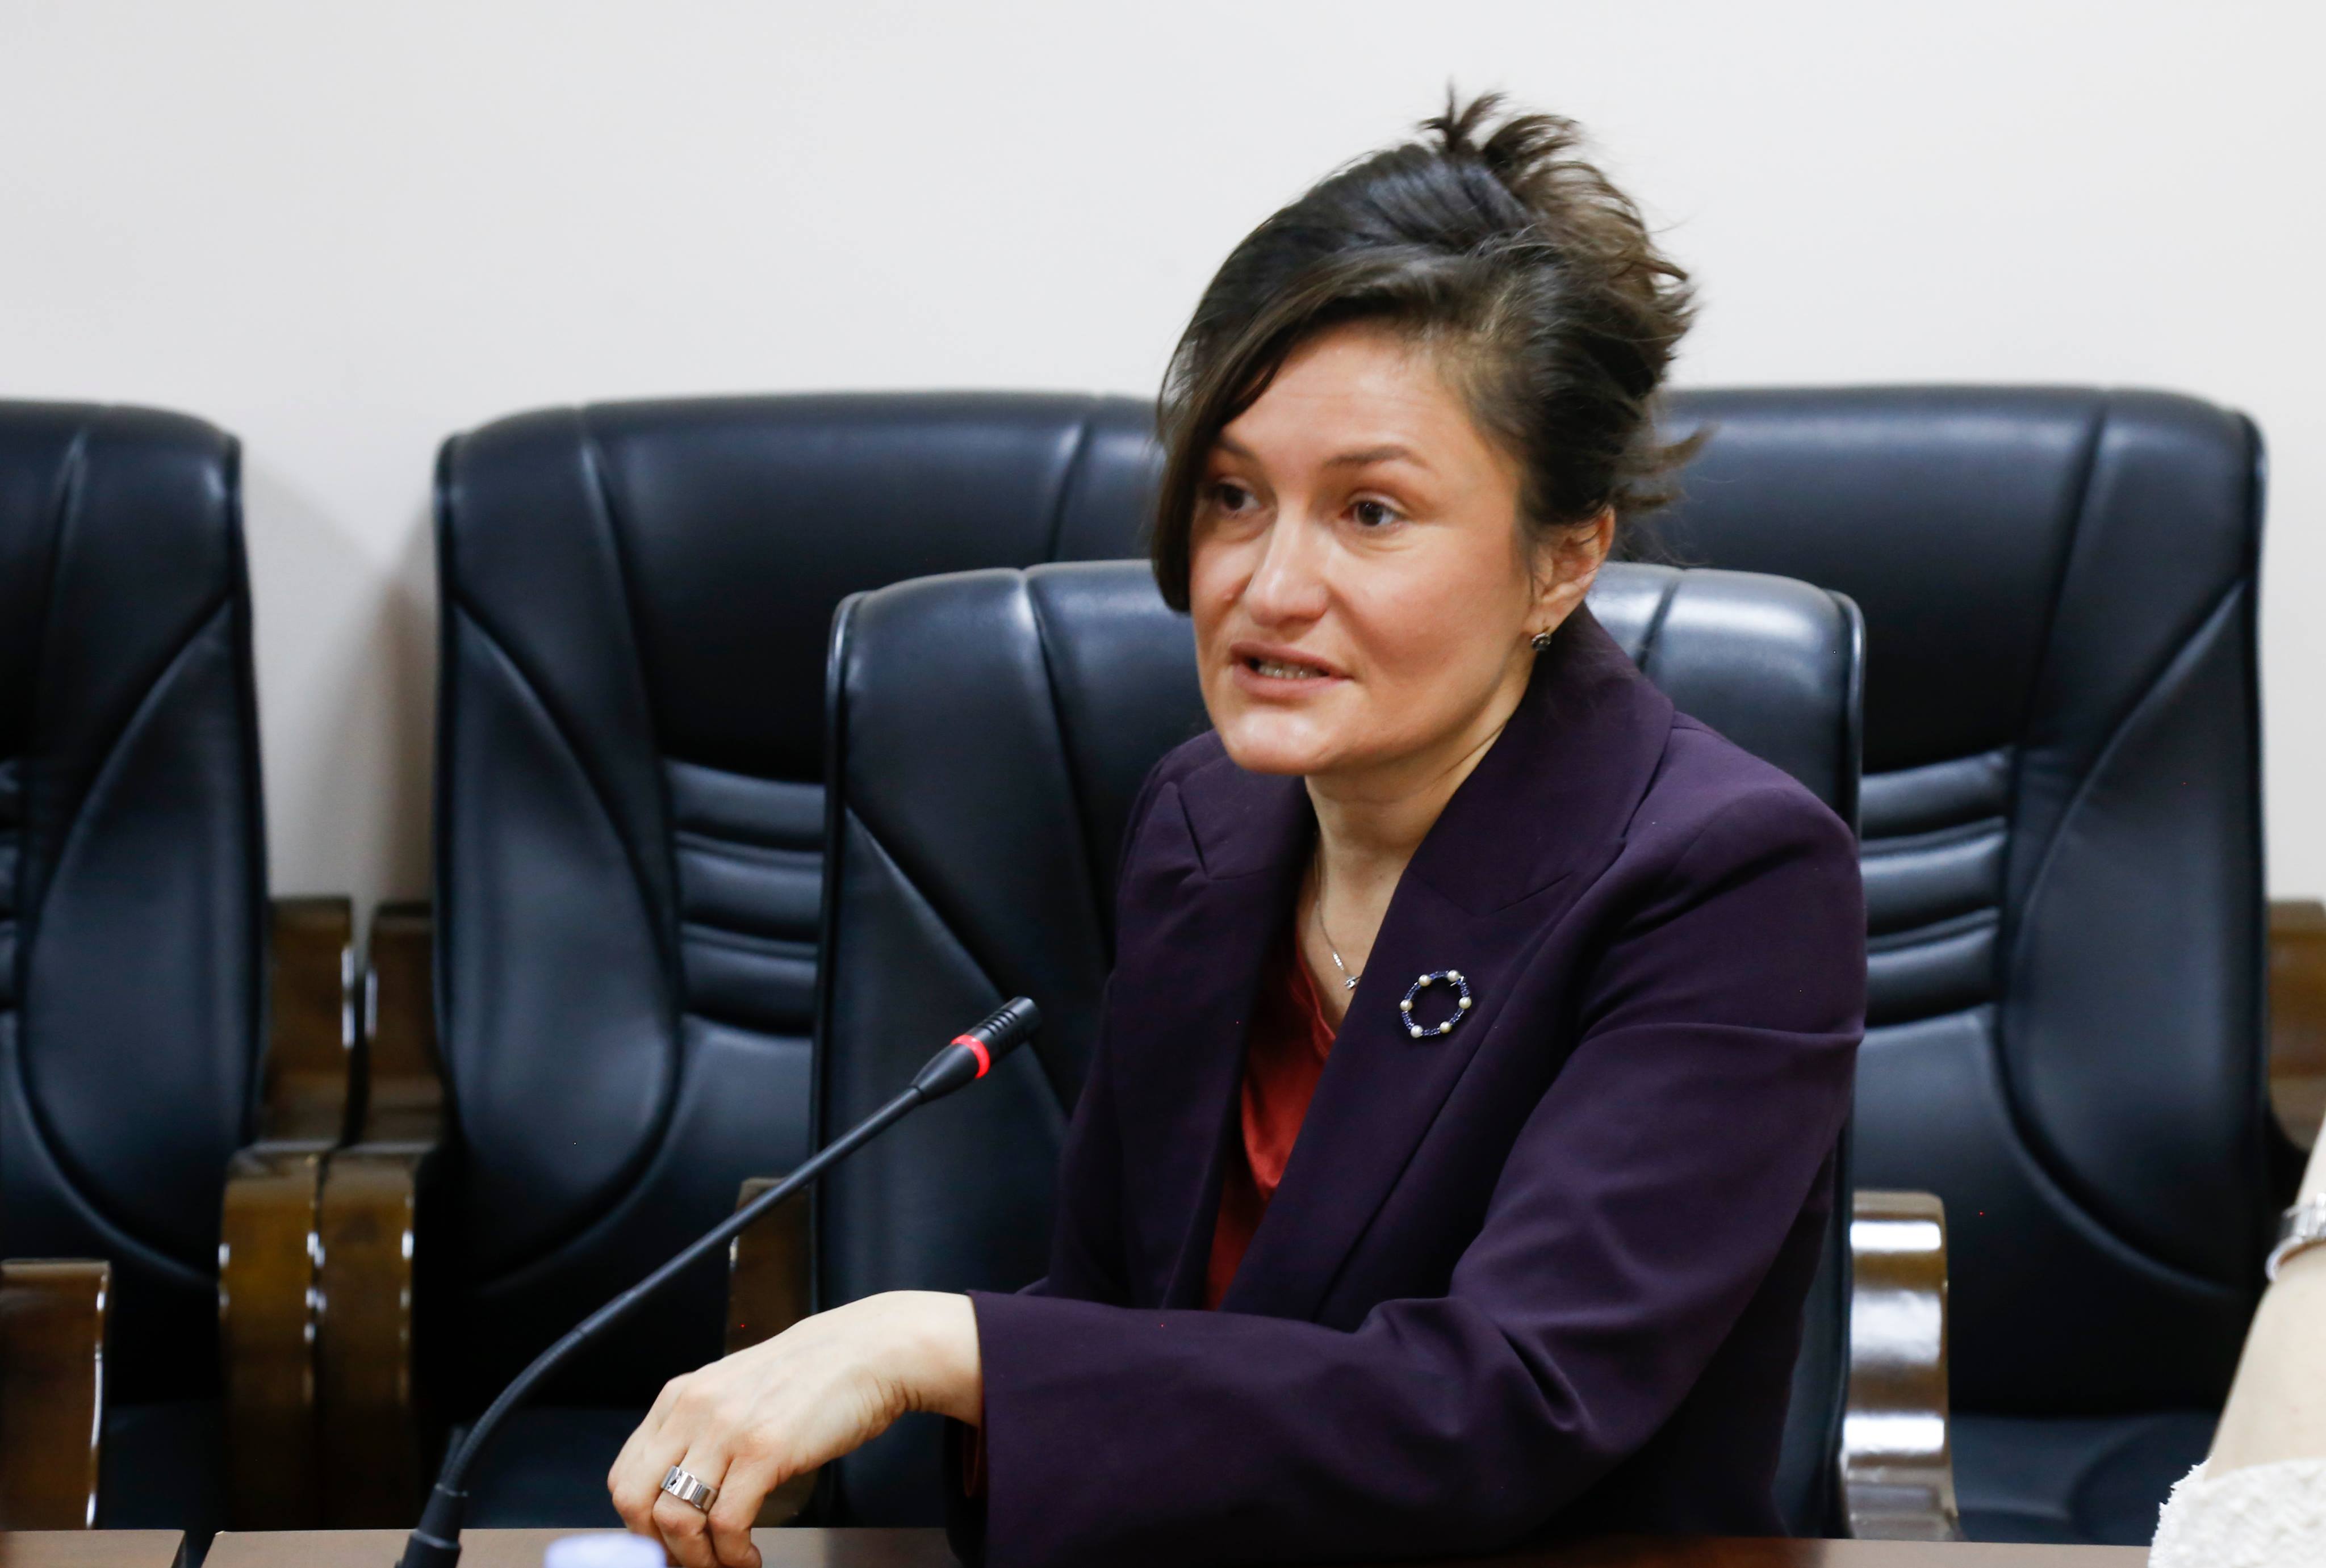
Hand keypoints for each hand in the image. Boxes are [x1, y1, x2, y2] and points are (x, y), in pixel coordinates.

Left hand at [608, 1290, 981, 1567]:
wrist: (871, 1352)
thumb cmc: (814, 1375)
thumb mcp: (738, 1392)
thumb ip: (704, 1430)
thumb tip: (682, 1490)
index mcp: (681, 1397)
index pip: (625, 1475)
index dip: (636, 1525)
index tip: (661, 1547)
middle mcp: (694, 1409)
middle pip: (635, 1500)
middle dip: (657, 1547)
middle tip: (687, 1563)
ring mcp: (727, 1429)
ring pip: (676, 1519)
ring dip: (697, 1559)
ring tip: (724, 1566)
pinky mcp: (765, 1450)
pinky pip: (727, 1523)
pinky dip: (733, 1556)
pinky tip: (750, 1558)